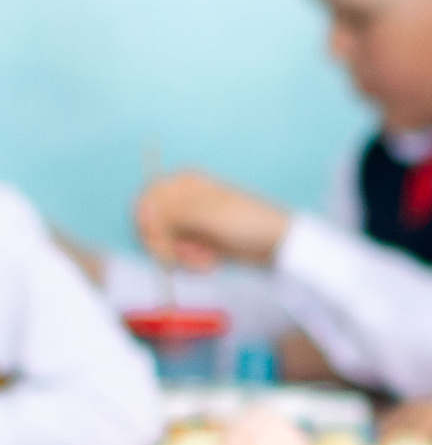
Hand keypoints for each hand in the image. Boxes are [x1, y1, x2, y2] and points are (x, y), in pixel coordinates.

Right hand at [135, 172, 290, 269]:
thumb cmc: (248, 222)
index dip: (147, 225)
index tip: (160, 240)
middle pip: (148, 226)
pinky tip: (211, 260)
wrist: (277, 245)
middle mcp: (181, 199)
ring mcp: (187, 221)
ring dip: (182, 256)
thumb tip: (140, 210)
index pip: (144, 202)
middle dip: (165, 245)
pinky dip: (191, 261)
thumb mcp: (207, 215)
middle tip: (185, 257)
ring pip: (162, 244)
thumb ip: (170, 212)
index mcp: (182, 183)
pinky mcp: (195, 240)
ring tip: (207, 258)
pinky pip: (177, 255)